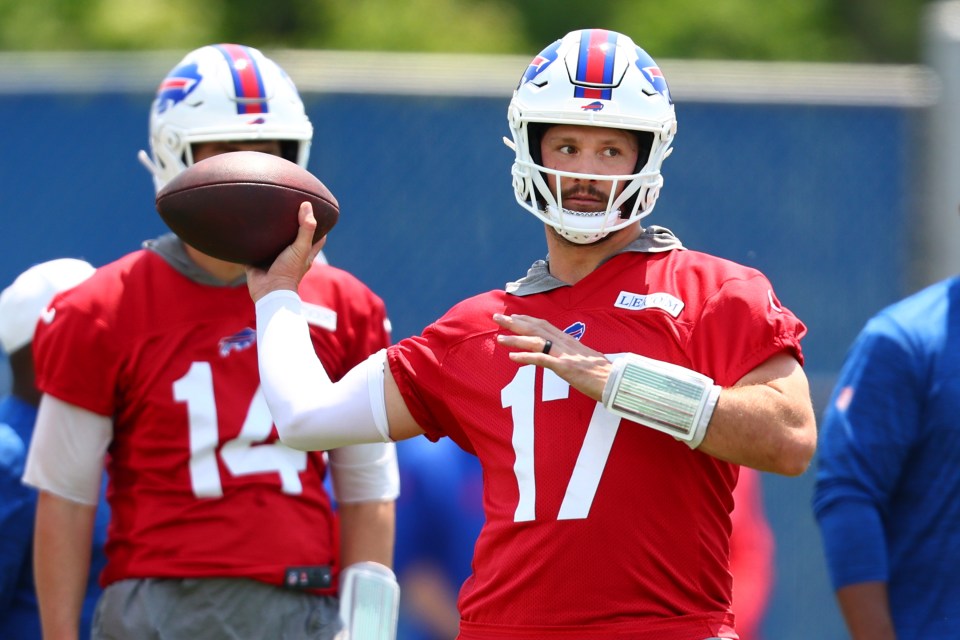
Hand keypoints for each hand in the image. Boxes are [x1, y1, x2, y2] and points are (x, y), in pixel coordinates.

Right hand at [246, 201, 325, 301]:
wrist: (268, 290)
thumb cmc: (288, 271)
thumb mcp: (301, 248)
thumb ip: (306, 228)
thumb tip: (307, 205)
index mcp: (304, 254)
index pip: (316, 238)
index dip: (318, 226)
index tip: (314, 212)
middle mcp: (290, 255)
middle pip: (293, 238)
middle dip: (291, 226)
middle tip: (287, 208)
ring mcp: (273, 259)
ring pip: (273, 243)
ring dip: (269, 233)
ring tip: (265, 214)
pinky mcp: (257, 261)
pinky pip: (253, 250)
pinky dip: (250, 241)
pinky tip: (245, 227)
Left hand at [493, 313, 611, 401]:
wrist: (616, 381)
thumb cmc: (603, 373)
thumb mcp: (586, 358)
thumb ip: (572, 354)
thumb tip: (564, 355)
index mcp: (569, 341)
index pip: (545, 325)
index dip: (527, 320)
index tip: (514, 316)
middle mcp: (565, 343)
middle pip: (536, 329)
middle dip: (515, 323)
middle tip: (497, 319)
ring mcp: (565, 355)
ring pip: (536, 342)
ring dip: (516, 339)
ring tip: (500, 339)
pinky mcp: (565, 367)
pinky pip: (542, 360)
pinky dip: (526, 357)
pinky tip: (513, 357)